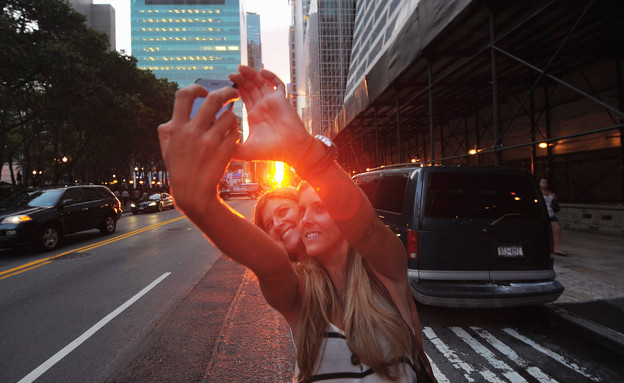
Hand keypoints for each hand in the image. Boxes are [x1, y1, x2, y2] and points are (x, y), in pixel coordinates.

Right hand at [158, 85, 238, 216]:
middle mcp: (193, 132)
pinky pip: (235, 132)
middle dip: (227, 92)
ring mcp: (210, 142)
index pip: (184, 95)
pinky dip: (235, 132)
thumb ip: (168, 130)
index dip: (196, 88)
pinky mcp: (224, 151)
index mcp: (177, 128)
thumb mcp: (166, 148)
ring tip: (230, 123)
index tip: (204, 90)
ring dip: (232, 116)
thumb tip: (171, 117)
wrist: (193, 193)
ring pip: (230, 116)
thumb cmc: (180, 169)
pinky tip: (231, 137)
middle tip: (233, 92)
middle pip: (214, 99)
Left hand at [229, 66, 311, 164]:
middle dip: (241, 79)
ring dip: (251, 74)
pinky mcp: (282, 99)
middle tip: (231, 75)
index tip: (225, 86)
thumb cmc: (272, 152)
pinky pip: (277, 83)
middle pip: (250, 86)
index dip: (235, 89)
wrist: (291, 151)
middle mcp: (263, 106)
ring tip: (240, 69)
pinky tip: (262, 72)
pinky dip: (271, 76)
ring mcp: (272, 101)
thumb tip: (216, 147)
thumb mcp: (246, 151)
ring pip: (261, 82)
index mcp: (254, 115)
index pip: (243, 97)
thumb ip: (231, 149)